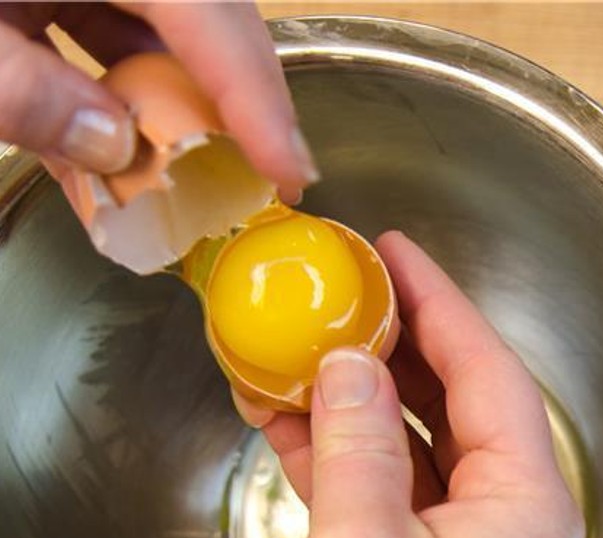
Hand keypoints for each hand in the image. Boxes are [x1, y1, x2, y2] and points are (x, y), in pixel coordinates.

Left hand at [0, 2, 314, 194]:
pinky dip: (129, 74)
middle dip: (243, 91)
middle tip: (272, 169)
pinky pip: (116, 15)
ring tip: (205, 161)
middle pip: (211, 11)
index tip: (288, 169)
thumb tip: (113, 149)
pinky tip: (122, 134)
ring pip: (172, 16)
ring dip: (187, 88)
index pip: (205, 9)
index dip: (254, 95)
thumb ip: (25, 91)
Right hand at [242, 231, 583, 537]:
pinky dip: (354, 469)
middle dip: (397, 353)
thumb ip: (358, 444)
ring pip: (427, 459)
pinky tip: (299, 434)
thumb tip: (348, 368)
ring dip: (363, 412)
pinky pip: (401, 508)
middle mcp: (518, 534)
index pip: (492, 375)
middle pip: (466, 411)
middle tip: (339, 296)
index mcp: (529, 508)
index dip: (441, 306)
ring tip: (298, 357)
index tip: (395, 253)